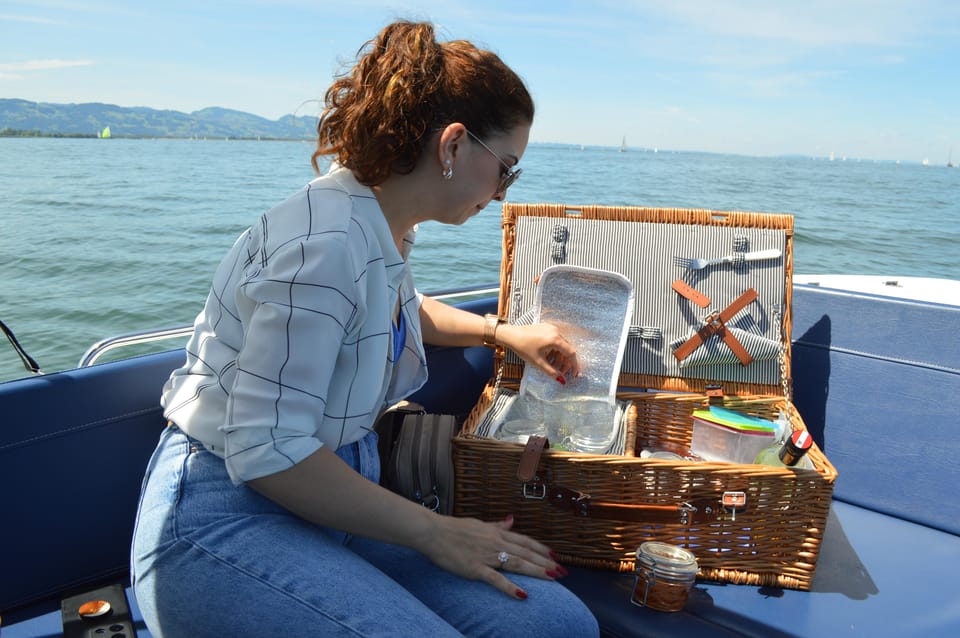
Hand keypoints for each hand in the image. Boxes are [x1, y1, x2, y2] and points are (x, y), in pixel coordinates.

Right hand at [421, 514, 567, 598]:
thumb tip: (511, 520)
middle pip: (526, 553)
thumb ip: (497, 525)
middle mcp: (495, 543)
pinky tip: (523, 595)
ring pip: (517, 563)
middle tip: (563, 571)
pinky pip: (496, 579)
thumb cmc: (453, 528)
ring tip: (554, 578)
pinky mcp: (475, 568)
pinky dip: (510, 587)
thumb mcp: (479, 524)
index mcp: (497, 533)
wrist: (433, 532)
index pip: (525, 541)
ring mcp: (486, 555)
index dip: (542, 549)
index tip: (556, 556)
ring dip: (537, 571)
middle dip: (547, 562)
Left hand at [496, 322, 578, 380]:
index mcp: (555, 339)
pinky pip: (555, 340)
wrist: (510, 335)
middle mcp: (556, 331)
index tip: (574, 374)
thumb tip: (562, 380)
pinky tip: (548, 356)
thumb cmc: (523, 348)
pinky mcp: (546, 327)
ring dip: (559, 356)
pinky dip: (554, 349)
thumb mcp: (538, 362)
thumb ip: (551, 372)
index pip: (571, 353)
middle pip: (567, 349)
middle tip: (560, 372)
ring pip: (561, 345)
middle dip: (565, 362)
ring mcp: (551, 328)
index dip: (574, 364)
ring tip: (552, 365)